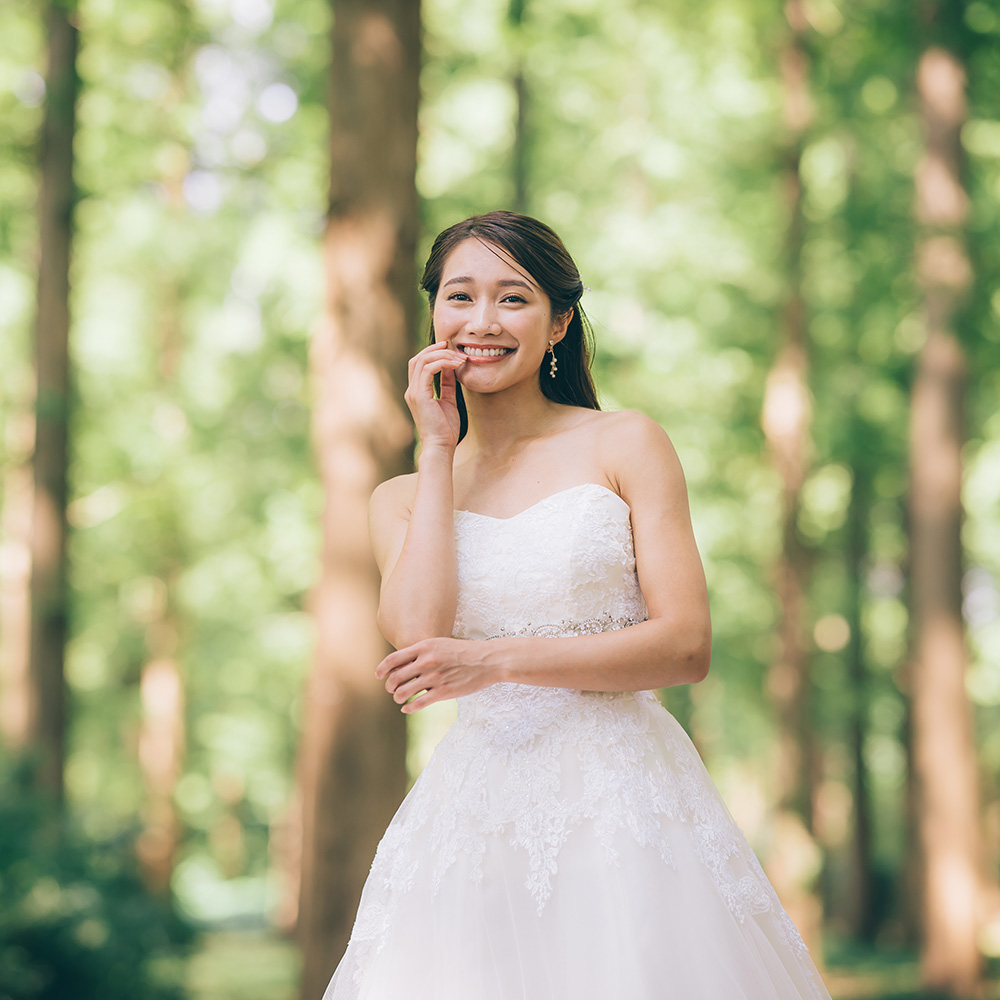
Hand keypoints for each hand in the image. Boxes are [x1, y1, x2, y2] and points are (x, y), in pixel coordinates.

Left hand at [376, 637, 499, 712]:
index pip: (393, 659)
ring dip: (398, 697)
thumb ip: (422, 651)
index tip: (378, 676)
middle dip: (389, 686)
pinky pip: (418, 703)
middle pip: (395, 677)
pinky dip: (408, 707)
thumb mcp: (440, 644)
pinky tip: (407, 708)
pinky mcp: (443, 692)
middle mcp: (427, 661)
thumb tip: (403, 662)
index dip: (381, 669)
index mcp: (424, 646)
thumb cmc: (464, 651)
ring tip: (399, 698)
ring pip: (404, 692)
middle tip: (391, 689)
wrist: (488, 660)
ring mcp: (434, 677)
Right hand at [404, 342, 464, 450]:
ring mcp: (413, 392)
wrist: (441, 446)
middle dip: (435, 349)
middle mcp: (411, 390)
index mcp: (416, 392)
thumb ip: (447, 384)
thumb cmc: (445, 429)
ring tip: (459, 358)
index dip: (432, 353)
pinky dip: (442, 363)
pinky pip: (428, 369)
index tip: (449, 349)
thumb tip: (451, 368)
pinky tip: (455, 365)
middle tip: (452, 346)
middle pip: (418, 359)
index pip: (419, 364)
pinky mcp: (419, 395)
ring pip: (423, 361)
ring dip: (442, 355)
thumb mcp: (448, 401)